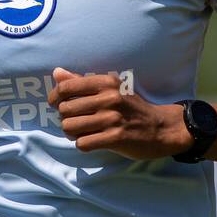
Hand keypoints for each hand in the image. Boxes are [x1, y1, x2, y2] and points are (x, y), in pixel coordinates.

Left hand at [48, 67, 191, 159]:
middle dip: (65, 118)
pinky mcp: (115, 138)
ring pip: (69, 127)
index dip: (55, 97)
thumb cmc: (132, 108)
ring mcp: (112, 119)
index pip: (66, 87)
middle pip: (65, 109)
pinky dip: (83, 144)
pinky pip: (82, 143)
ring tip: (82, 132)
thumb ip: (82, 81)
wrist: (161, 128)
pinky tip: (92, 141)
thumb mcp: (111, 89)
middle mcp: (109, 98)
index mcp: (106, 83)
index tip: (57, 104)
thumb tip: (56, 73)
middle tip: (76, 121)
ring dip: (72, 133)